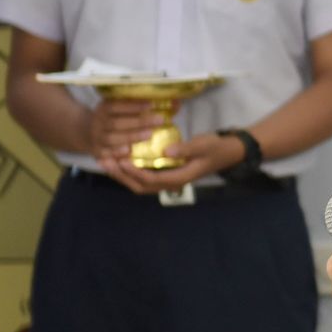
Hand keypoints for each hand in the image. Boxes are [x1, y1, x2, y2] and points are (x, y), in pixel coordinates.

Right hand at [88, 99, 162, 164]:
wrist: (87, 133)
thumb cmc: (114, 119)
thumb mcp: (121, 108)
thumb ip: (143, 106)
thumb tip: (175, 102)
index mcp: (104, 108)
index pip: (117, 105)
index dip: (134, 105)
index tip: (152, 104)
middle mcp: (98, 122)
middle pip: (117, 122)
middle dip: (139, 122)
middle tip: (160, 120)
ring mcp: (97, 138)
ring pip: (112, 138)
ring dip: (131, 137)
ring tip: (149, 135)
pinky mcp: (98, 152)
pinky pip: (107, 154)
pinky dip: (117, 153)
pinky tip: (130, 153)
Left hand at [98, 133, 244, 194]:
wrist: (225, 153)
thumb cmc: (214, 148)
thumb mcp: (203, 145)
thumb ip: (185, 148)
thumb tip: (166, 151)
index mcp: (178, 178)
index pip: (151, 179)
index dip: (135, 172)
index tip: (121, 161)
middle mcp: (170, 183)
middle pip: (140, 186)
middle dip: (121, 176)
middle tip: (106, 162)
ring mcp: (167, 179)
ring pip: (139, 184)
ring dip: (122, 175)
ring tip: (106, 162)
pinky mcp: (165, 173)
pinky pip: (143, 177)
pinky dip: (129, 171)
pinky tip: (120, 160)